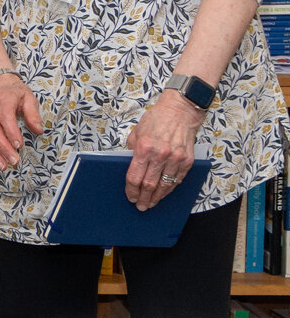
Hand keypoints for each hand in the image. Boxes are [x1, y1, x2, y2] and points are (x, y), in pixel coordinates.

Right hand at [0, 73, 43, 171]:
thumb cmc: (14, 92)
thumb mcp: (28, 97)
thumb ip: (33, 113)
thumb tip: (38, 130)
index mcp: (4, 102)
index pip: (5, 118)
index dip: (11, 132)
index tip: (19, 145)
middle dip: (3, 148)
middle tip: (14, 160)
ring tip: (3, 166)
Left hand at [123, 89, 205, 210]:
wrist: (180, 111)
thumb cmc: (156, 119)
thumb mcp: (137, 132)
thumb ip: (133, 151)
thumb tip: (130, 167)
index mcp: (145, 148)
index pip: (135, 176)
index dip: (131, 190)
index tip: (130, 196)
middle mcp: (161, 155)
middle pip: (150, 184)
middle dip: (144, 198)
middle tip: (140, 206)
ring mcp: (176, 159)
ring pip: (165, 185)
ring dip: (158, 197)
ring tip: (152, 203)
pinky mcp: (188, 161)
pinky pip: (178, 180)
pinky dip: (170, 188)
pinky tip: (164, 193)